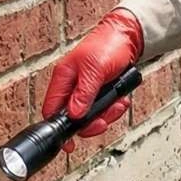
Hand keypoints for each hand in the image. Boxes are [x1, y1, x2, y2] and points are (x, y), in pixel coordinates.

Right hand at [40, 9, 143, 152]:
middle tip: (103, 121)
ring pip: (90, 116)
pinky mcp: (99, 92)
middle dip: (91, 123)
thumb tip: (74, 115)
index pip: (52, 110)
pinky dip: (113, 108)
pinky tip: (121, 101)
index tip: (70, 143)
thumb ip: (84, 93)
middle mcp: (72, 86)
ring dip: (106, 115)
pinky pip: (103, 109)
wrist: (129, 36)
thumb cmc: (108, 44)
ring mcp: (86, 90)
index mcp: (63, 78)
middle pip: (73, 118)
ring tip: (117, 106)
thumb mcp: (95, 68)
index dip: (59, 129)